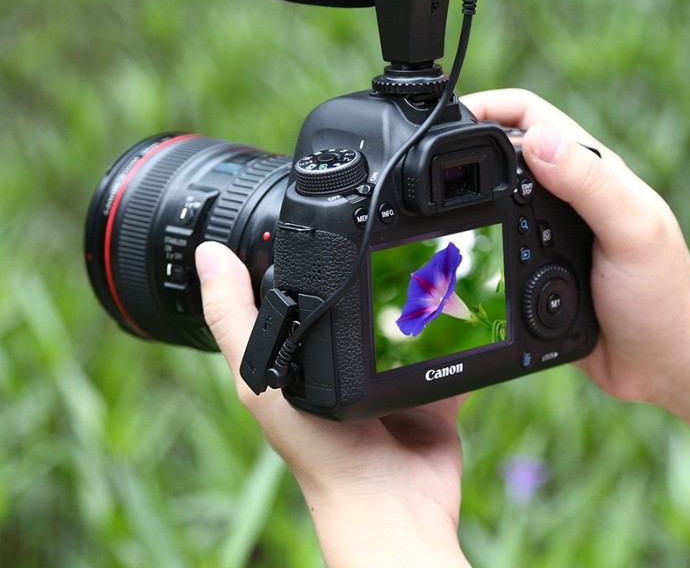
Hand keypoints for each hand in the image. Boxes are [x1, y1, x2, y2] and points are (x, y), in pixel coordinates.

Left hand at [195, 241, 471, 567]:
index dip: (304, 251)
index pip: (303, 285)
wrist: (391, 498)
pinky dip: (456, 316)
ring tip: (430, 248)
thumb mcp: (260, 377)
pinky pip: (447, 337)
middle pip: (364, 290)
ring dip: (420, 284)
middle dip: (378, 261)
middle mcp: (349, 351)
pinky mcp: (432, 375)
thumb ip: (234, 318)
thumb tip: (207, 254)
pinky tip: (460, 286)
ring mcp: (394, 363)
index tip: (317, 213)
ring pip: (410, 308)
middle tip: (390, 224)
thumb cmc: (318, 450)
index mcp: (307, 348)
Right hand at [463, 89, 689, 444]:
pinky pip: (488, 243)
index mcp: (585, 169)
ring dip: (459, 200)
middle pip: (498, 153)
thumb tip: (535, 141)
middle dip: (461, 150)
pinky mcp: (530, 268)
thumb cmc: (663, 292)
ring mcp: (543, 232)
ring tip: (429, 211)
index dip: (485, 106)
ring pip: (488, 200)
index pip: (526, 114)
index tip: (446, 116)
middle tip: (426, 166)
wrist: (663, 360)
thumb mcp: (631, 229)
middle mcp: (561, 194)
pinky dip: (466, 241)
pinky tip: (453, 252)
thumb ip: (588, 183)